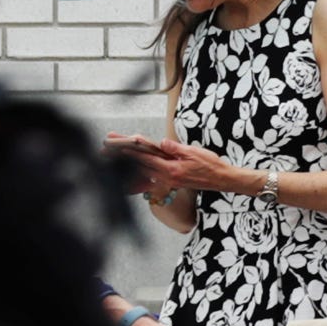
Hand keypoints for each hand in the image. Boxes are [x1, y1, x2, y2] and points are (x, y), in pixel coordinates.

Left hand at [111, 134, 257, 200]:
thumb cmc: (211, 165)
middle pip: (140, 166)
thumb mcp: (194, 152)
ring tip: (112, 161)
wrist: (222, 179)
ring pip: (143, 173)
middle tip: (105, 152)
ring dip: (127, 166)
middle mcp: (167, 177)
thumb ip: (175, 148)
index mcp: (171, 169)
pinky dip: (139, 177)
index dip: (130, 151)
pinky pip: (151, 180)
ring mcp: (168, 181)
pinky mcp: (171, 182)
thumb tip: (160, 143)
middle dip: (122, 158)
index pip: (146, 158)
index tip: (115, 146)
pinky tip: (130, 176)